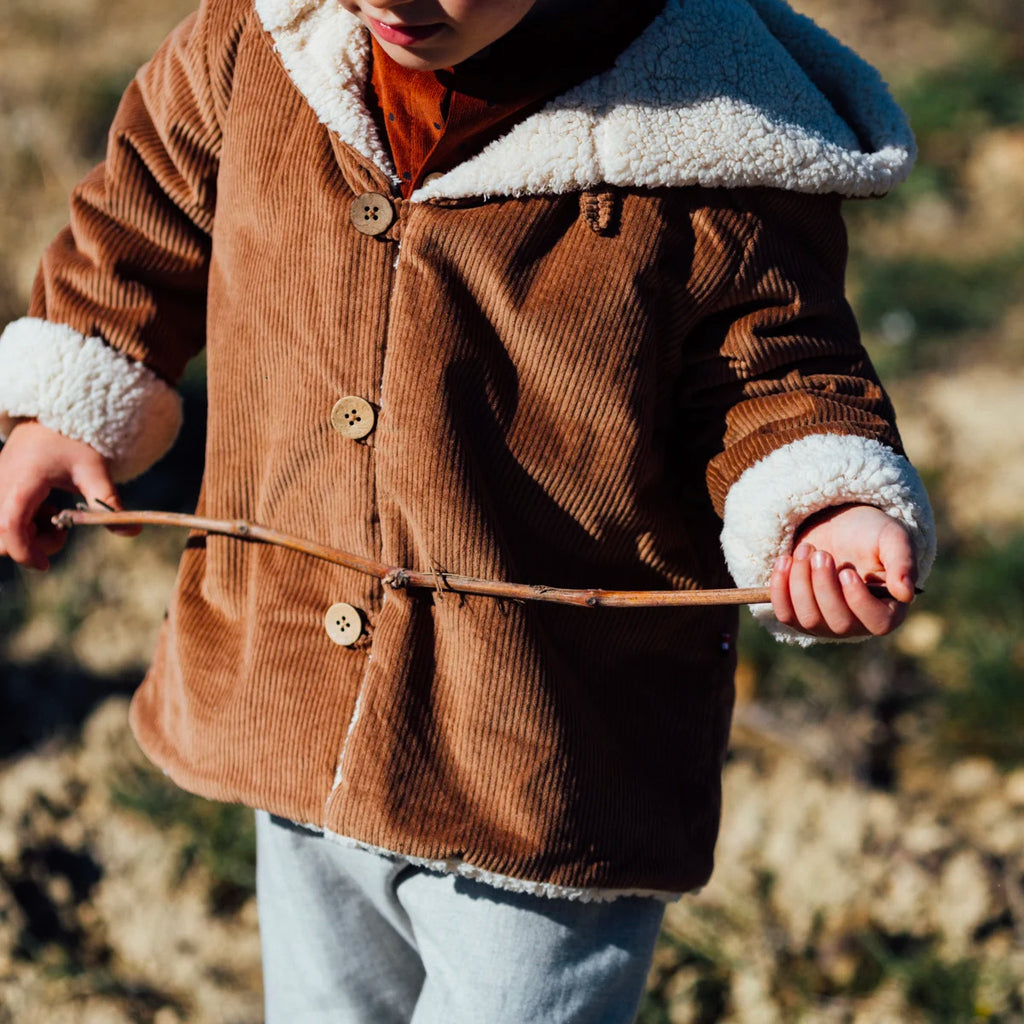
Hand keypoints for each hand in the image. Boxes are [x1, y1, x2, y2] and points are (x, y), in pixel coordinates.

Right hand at [0, 420, 137, 570]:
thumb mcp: (95, 471)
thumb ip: (108, 503)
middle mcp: (1, 486)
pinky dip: (24, 524)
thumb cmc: (73, 440)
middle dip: (29, 545)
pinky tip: (47, 508)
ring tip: (56, 516)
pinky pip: (4, 518)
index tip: (46, 565)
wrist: (53, 416)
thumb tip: (131, 530)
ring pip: (0, 530)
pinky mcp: (0, 488)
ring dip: (28, 535)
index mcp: (22, 482)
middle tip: (61, 531)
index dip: (24, 552)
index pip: (10, 527)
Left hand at [769, 504, 916, 638]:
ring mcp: (825, 624)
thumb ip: (903, 561)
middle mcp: (857, 625)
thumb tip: (906, 592)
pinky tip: (784, 561)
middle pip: (838, 622)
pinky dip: (780, 589)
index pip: (878, 622)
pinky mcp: (799, 616)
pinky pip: (785, 614)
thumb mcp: (892, 538)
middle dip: (823, 585)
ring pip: (808, 618)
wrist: (838, 528)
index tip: (846, 572)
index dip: (858, 600)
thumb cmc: (871, 534)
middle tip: (819, 553)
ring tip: (805, 550)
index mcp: (888, 610)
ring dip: (801, 583)